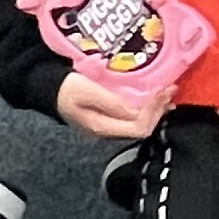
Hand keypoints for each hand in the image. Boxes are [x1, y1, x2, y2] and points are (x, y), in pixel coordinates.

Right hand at [56, 69, 173, 141]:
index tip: (162, 92)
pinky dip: (146, 107)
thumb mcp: (87, 91)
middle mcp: (107, 131)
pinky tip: (153, 97)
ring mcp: (108, 125)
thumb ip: (111, 102)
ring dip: (155, 109)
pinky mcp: (109, 117)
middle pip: (142, 128)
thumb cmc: (65, 87)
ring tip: (167, 92)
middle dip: (158, 110)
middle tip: (171, 89)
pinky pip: (133, 116)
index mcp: (102, 127)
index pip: (137, 128)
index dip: (154, 112)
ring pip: (139, 123)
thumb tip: (136, 111)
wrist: (47, 87)